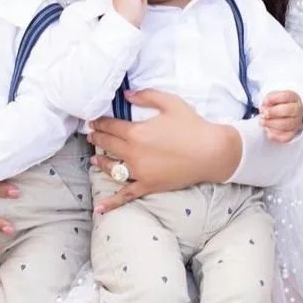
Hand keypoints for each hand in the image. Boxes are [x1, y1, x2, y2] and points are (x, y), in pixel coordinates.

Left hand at [88, 90, 241, 213]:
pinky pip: (126, 195)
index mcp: (136, 132)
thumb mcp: (170, 103)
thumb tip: (126, 94)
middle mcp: (133, 153)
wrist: (211, 152)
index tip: (93, 121)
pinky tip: (99, 208)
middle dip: (97, 139)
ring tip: (94, 160)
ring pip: (112, 168)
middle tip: (90, 135)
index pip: (110, 126)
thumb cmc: (192, 126)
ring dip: (100, 163)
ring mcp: (139, 172)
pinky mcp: (148, 185)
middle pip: (107, 145)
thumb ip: (146, 95)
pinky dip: (112, 202)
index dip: (99, 122)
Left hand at [260, 90, 302, 142]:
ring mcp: (296, 123)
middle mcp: (297, 110)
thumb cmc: (278, 105)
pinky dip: (275, 135)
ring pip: (286, 125)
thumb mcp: (273, 97)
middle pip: (288, 110)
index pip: (286, 96)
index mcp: (293, 98)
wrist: (284, 115)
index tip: (265, 102)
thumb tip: (264, 108)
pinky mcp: (292, 134)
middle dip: (273, 112)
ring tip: (262, 122)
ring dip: (271, 124)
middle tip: (264, 114)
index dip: (274, 99)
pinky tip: (268, 131)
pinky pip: (284, 137)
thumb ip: (268, 100)